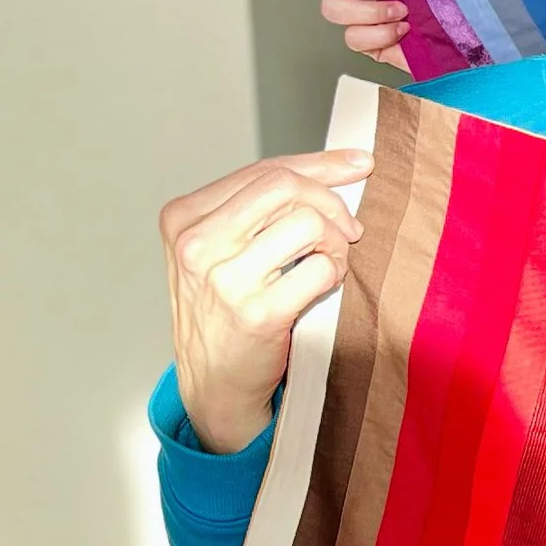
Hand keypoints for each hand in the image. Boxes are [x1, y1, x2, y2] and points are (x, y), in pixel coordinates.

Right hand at [160, 151, 372, 454]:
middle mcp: (196, 244)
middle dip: (330, 203)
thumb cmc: (226, 309)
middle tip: (346, 230)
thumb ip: (268, 204)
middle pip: (285, 187)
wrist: (213, 381)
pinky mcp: (256, 314)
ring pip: (307, 223)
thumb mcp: (226, 247)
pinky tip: (323, 286)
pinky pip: (320, 269)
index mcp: (184, 217)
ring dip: (334, 242)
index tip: (361, 164)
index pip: (265, 170)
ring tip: (329, 262)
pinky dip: (334, 273)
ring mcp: (223, 280)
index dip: (323, 165)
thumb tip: (349, 163)